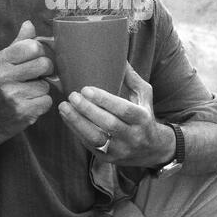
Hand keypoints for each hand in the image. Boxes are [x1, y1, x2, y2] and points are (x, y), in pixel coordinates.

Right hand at [0, 21, 53, 141]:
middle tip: (37, 75)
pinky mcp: (23, 111)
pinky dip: (43, 103)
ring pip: (46, 84)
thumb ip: (19, 43)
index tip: (35, 58)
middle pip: (44, 64)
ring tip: (29, 92)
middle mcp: (4, 76)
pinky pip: (47, 101)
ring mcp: (13, 95)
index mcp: (2, 60)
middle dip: (46, 70)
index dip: (40, 52)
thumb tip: (29, 24)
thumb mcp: (6, 61)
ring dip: (42, 89)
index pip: (33, 46)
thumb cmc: (3, 84)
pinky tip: (31, 103)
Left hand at [58, 63, 174, 166]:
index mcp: (142, 118)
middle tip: (72, 95)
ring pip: (96, 139)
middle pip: (108, 124)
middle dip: (87, 110)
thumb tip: (119, 57)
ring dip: (77, 123)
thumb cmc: (145, 115)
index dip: (104, 100)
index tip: (86, 89)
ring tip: (64, 107)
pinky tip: (67, 118)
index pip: (123, 110)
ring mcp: (120, 150)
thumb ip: (131, 78)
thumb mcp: (144, 95)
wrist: (153, 150)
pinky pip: (90, 146)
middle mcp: (133, 136)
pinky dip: (76, 131)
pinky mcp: (108, 159)